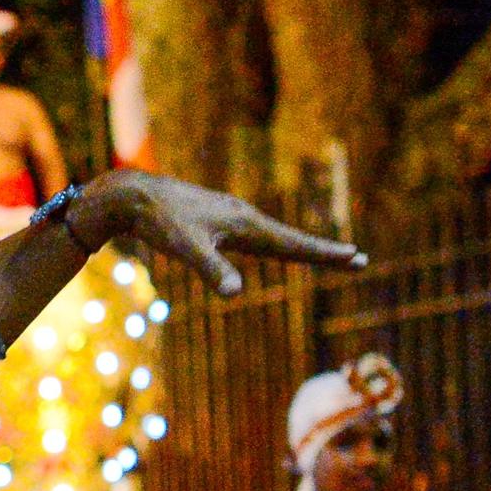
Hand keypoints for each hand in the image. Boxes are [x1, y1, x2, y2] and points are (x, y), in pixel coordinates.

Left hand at [68, 170, 365, 294]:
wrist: (131, 196)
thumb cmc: (158, 222)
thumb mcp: (185, 249)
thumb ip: (211, 270)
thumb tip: (236, 293)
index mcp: (244, 225)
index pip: (293, 244)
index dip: (324, 254)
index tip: (356, 257)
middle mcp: (243, 217)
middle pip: (291, 239)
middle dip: (324, 252)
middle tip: (359, 259)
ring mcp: (230, 216)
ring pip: (274, 236)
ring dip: (301, 247)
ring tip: (327, 256)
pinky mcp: (215, 219)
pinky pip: (254, 235)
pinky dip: (274, 243)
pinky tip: (271, 246)